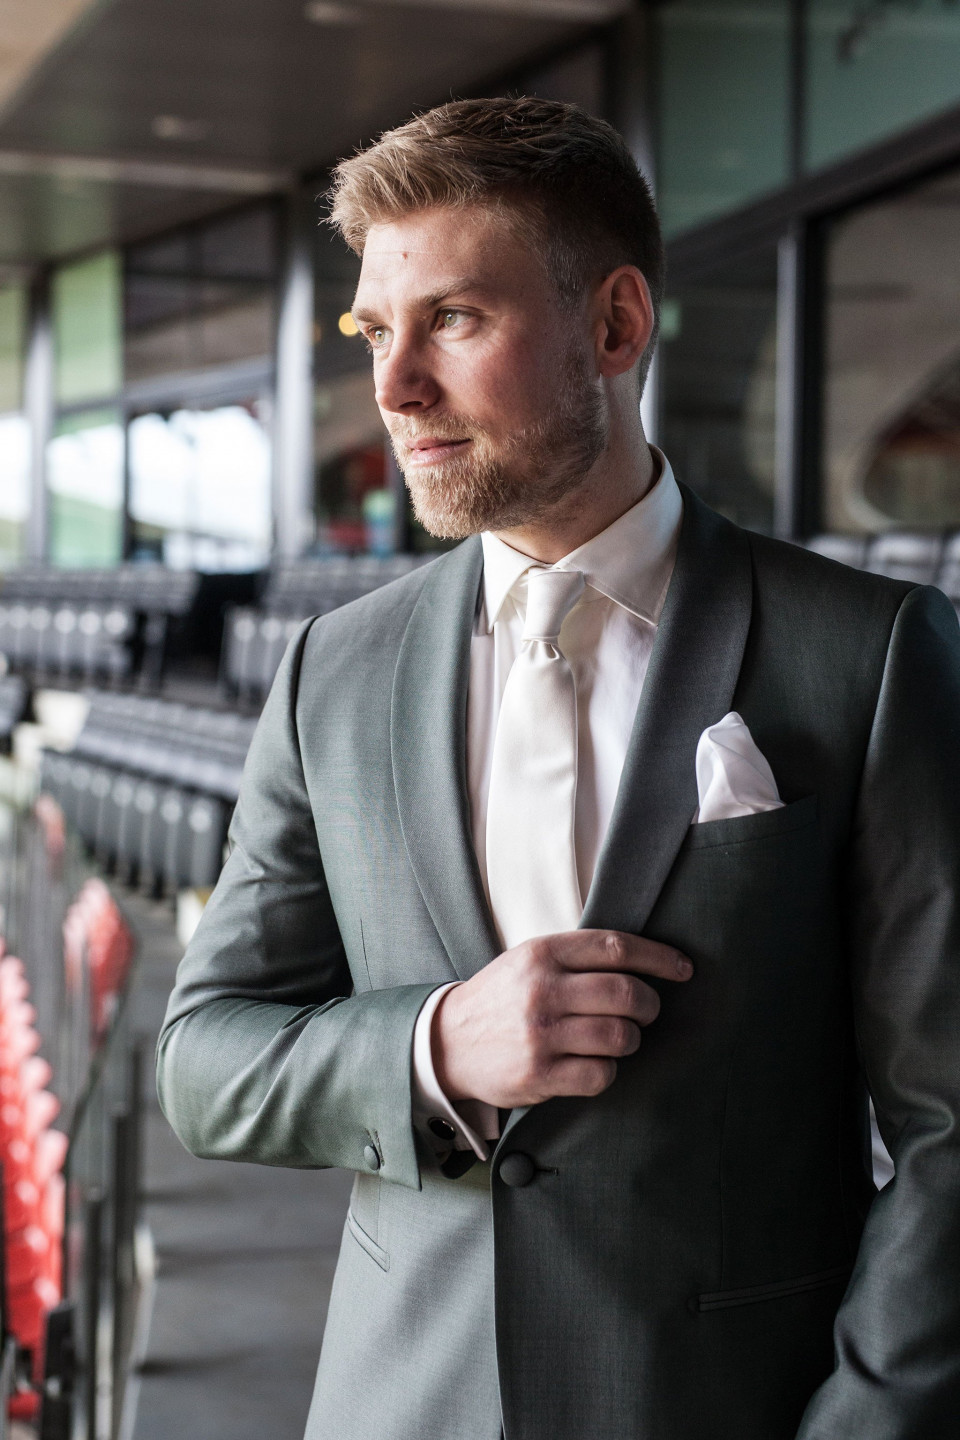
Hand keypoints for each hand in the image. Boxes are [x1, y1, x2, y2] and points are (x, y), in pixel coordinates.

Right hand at [432, 930, 691, 1109]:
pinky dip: (608, 1071)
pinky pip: (601, 1074)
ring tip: (619, 1039)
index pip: (616, 948)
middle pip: (627, 993)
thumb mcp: (529, 960)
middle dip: (650, 1006)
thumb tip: (644, 961)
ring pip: (620, 1036)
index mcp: (543, 953)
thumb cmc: (501, 998)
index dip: (659, 958)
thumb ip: (577, 956)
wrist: (447, 1043)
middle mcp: (542, 990)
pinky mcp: (539, 1074)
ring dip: (631, 1040)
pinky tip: (595, 1064)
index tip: (683, 969)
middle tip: (647, 1012)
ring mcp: (540, 1034)